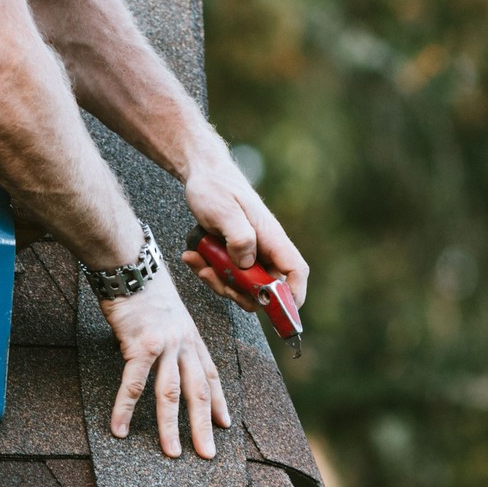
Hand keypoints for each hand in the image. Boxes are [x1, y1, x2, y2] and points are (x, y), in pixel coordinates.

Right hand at [99, 275, 228, 458]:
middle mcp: (183, 344)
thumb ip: (166, 338)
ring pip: (171, 394)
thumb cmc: (144, 288)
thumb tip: (154, 356)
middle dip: (203, 426)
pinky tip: (119, 428)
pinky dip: (124, 409)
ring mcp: (164, 345)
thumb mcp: (166, 314)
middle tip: (207, 453)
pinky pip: (133, 384)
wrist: (131, 265)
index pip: (210, 374)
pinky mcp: (140, 346)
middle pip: (198, 391)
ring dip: (171, 427)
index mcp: (191, 337)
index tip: (225, 423)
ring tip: (172, 452)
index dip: (219, 401)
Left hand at [181, 153, 308, 312]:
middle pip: (264, 289)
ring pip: (242, 286)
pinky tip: (192, 256)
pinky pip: (225, 276)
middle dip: (237, 292)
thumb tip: (247, 265)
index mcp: (271, 238)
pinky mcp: (233, 255)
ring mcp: (249, 254)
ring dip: (217, 281)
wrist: (201, 175)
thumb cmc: (216, 188)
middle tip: (212, 275)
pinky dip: (208, 271)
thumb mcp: (224, 212)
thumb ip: (239, 238)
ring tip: (197, 260)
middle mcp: (264, 249)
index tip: (278, 311)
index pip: (295, 271)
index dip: (292, 295)